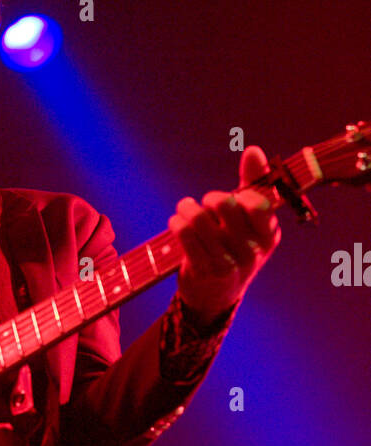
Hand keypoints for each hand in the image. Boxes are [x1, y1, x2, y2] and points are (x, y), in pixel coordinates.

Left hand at [169, 146, 281, 324]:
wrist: (215, 295)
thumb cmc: (233, 247)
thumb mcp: (249, 220)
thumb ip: (254, 183)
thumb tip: (254, 150)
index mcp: (269, 235)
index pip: (257, 202)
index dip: (240, 195)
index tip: (234, 200)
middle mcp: (252, 250)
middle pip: (224, 204)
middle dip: (210, 199)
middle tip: (206, 205)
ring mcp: (228, 263)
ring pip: (199, 217)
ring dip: (187, 208)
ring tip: (185, 210)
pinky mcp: (203, 270)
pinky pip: (184, 233)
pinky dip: (176, 222)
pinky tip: (177, 223)